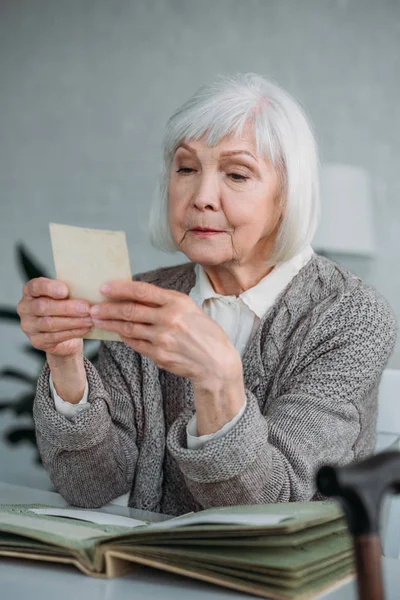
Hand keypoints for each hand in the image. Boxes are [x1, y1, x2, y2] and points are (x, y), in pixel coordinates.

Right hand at [17, 277, 92, 357]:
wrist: (64, 334)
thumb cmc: (65, 309)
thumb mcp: (67, 296)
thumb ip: (70, 291)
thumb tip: (87, 290)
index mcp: (30, 291)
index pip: (35, 286)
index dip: (49, 288)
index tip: (66, 290)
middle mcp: (25, 308)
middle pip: (43, 307)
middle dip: (67, 308)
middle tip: (86, 308)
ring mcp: (28, 326)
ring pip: (50, 323)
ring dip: (73, 321)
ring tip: (89, 319)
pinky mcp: (36, 341)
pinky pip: (54, 337)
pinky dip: (72, 332)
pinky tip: (85, 328)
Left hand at [89, 280, 241, 384]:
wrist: (216, 362)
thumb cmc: (204, 333)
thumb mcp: (190, 309)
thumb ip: (165, 302)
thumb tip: (136, 296)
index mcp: (177, 302)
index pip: (141, 291)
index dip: (119, 288)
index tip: (103, 287)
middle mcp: (169, 319)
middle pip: (130, 310)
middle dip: (107, 308)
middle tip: (93, 307)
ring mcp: (163, 338)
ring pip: (128, 328)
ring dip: (110, 323)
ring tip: (97, 320)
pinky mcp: (159, 355)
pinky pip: (135, 344)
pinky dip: (124, 337)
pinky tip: (117, 333)